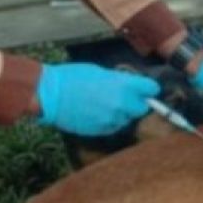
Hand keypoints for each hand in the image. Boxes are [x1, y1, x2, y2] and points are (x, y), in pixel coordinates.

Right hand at [37, 63, 159, 136]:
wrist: (51, 94)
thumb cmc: (72, 77)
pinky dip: (108, 121)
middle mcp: (122, 104)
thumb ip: (119, 80)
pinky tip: (95, 112)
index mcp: (124, 86)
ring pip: (126, 119)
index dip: (148, 89)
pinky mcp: (101, 130)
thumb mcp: (100, 71)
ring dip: (120, 113)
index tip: (144, 89)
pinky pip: (112, 126)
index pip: (151, 89)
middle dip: (135, 103)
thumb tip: (129, 85)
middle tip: (122, 97)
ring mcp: (112, 119)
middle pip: (142, 108)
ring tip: (102, 104)